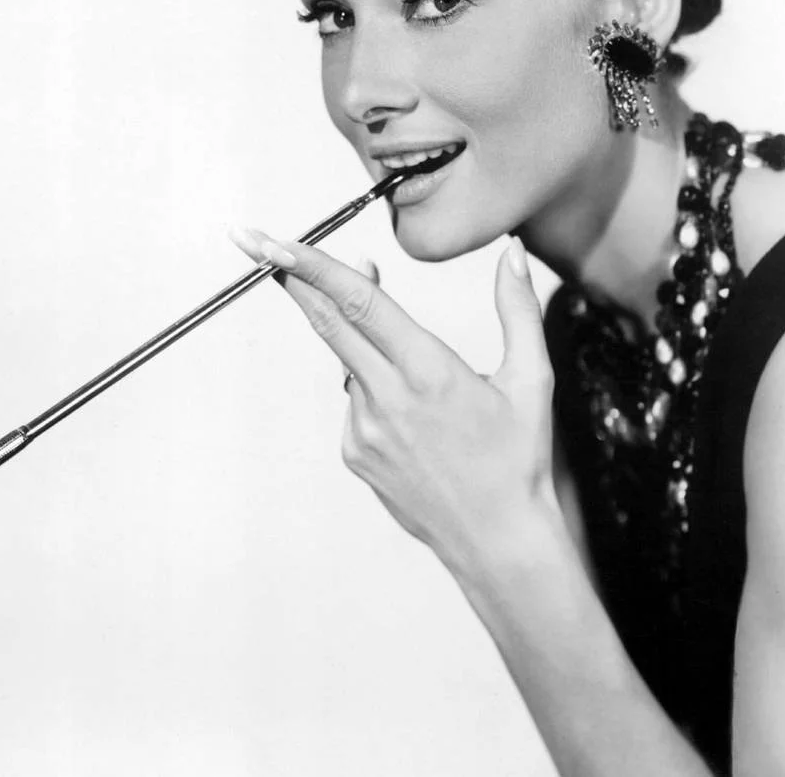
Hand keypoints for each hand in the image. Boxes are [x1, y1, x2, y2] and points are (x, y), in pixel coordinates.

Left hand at [230, 229, 558, 589]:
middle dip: (289, 277)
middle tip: (254, 242)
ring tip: (416, 364)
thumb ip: (517, 309)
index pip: (360, 303)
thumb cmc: (519, 461)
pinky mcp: (354, 454)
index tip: (276, 243)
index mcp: (429, 372)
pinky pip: (354, 400)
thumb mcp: (530, 380)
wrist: (499, 543)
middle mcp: (387, 398)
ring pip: (347, 359)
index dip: (313, 267)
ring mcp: (364, 430)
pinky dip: (372, 384)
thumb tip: (508, 251)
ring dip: (356, 335)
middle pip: (325, 321)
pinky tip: (414, 413)